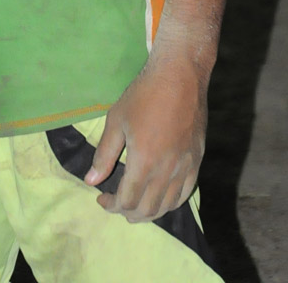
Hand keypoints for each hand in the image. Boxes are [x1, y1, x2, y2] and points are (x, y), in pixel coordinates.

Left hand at [84, 58, 206, 221]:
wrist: (180, 75)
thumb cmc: (144, 94)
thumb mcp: (116, 120)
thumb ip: (104, 154)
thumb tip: (90, 180)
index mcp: (144, 161)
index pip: (127, 200)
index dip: (111, 205)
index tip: (101, 198)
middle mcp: (167, 170)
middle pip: (147, 209)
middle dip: (128, 213)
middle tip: (116, 204)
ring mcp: (185, 166)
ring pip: (167, 205)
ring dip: (149, 212)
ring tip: (135, 205)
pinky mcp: (197, 160)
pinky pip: (185, 193)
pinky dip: (170, 202)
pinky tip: (160, 197)